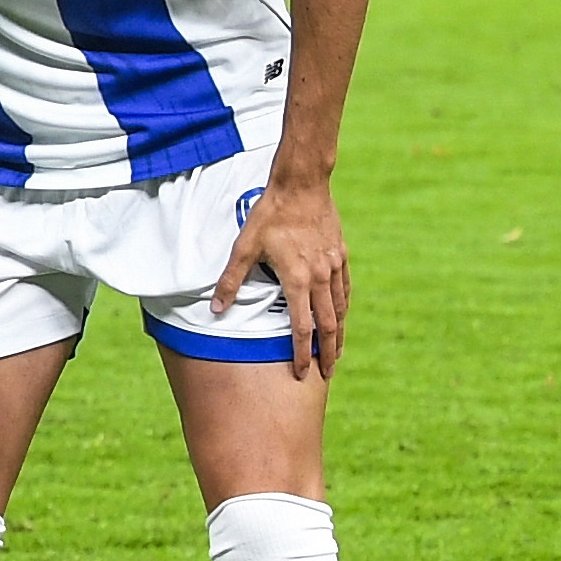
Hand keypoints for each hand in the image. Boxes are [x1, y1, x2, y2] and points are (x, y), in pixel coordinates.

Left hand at [213, 178, 346, 380]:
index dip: (301, 352)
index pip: (301, 327)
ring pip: (340, 309)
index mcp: (297, 280)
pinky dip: (343, 308)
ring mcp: (334, 267)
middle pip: (328, 325)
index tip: (302, 372)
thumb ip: (231, 280)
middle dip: (327, 352)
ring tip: (336, 353)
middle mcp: (321, 278)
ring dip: (338, 334)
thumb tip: (215, 309)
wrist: (302, 186)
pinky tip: (341, 317)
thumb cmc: (270, 215)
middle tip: (327, 374)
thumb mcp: (244, 247)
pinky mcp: (341, 256)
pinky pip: (345, 290)